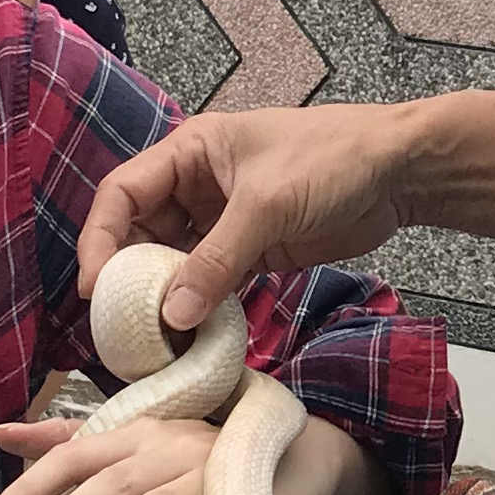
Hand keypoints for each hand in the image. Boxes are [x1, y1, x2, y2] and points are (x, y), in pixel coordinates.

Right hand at [79, 94, 494, 335]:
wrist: (400, 171)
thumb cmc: (332, 161)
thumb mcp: (266, 206)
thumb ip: (217, 260)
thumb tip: (171, 315)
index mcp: (191, 152)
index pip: (122, 194)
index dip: (100, 239)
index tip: (94, 287)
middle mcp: (198, 184)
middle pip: (141, 233)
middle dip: (129, 277)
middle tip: (121, 326)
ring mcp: (224, 219)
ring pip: (174, 262)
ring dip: (164, 298)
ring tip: (152, 341)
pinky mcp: (252, 250)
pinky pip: (211, 281)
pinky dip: (200, 306)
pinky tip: (192, 335)